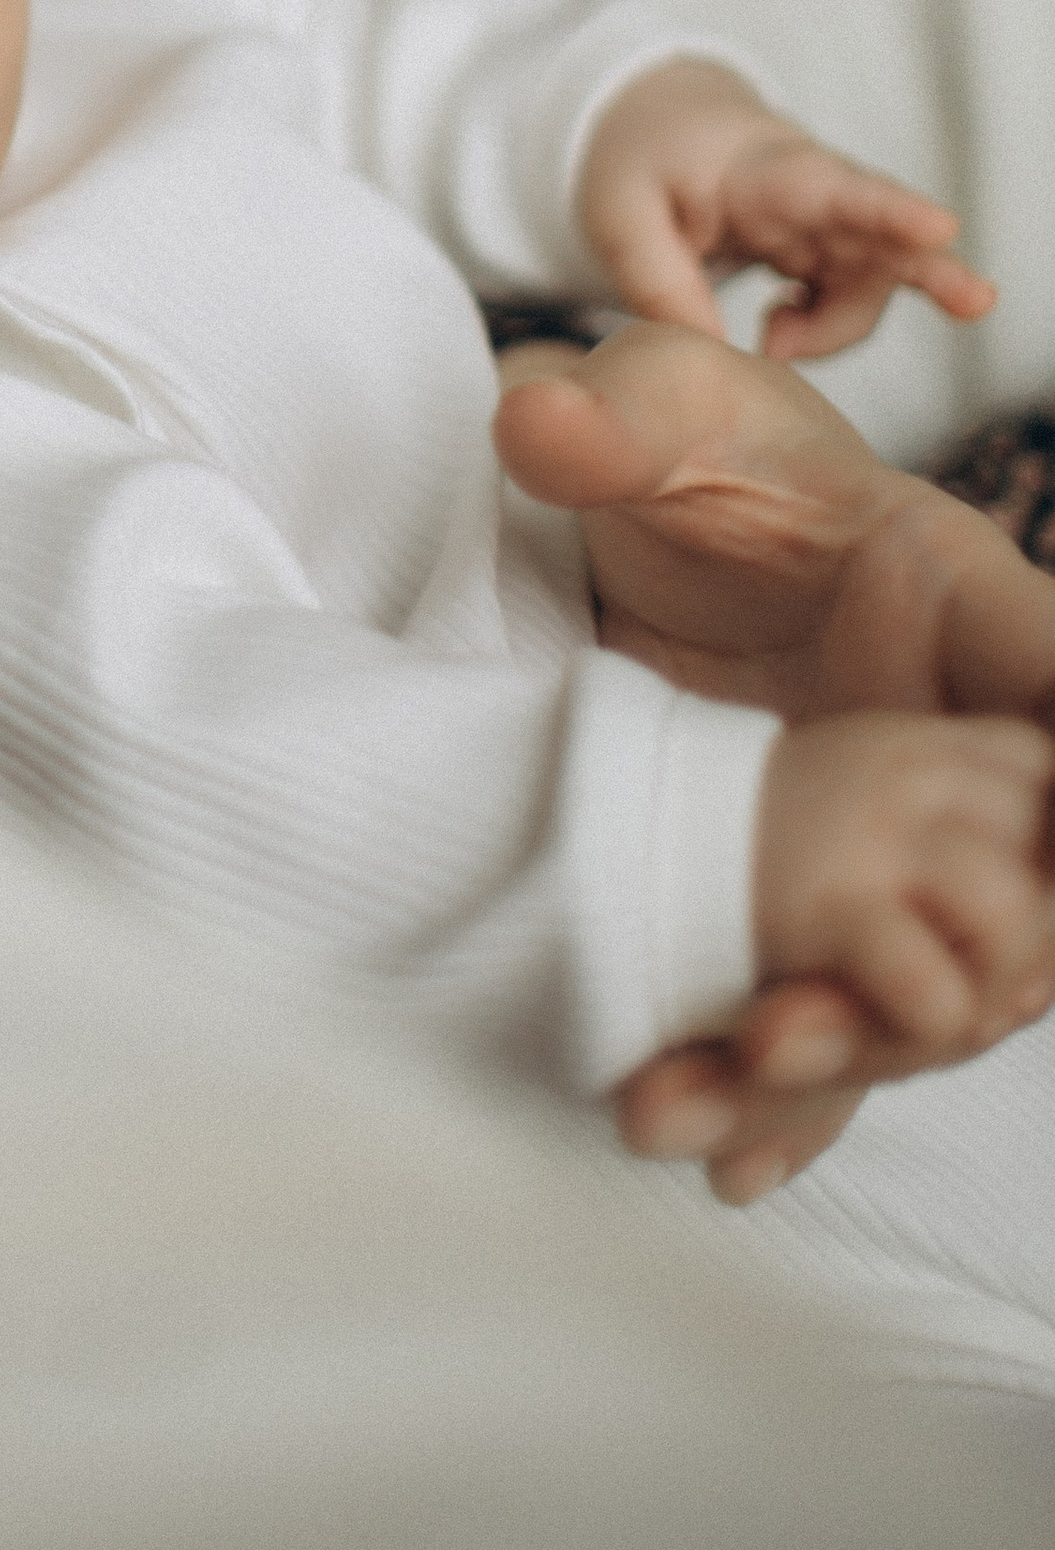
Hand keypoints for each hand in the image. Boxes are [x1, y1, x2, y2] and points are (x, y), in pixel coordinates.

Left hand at [496, 324, 1054, 1189]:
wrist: (645, 510)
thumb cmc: (692, 429)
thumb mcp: (657, 399)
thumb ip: (616, 416)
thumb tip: (545, 420)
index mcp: (958, 595)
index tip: (1044, 894)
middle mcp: (952, 727)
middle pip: (1021, 873)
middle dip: (969, 963)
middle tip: (835, 1007)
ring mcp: (894, 823)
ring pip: (931, 966)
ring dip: (860, 1038)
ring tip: (753, 1067)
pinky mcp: (817, 885)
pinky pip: (837, 996)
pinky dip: (792, 1082)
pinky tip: (729, 1150)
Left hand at [576, 58, 993, 356]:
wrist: (659, 129)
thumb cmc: (640, 161)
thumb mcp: (617, 215)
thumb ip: (658, 282)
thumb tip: (715, 358)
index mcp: (760, 170)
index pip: (832, 185)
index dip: (887, 208)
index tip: (940, 226)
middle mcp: (811, 192)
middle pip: (882, 230)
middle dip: (933, 266)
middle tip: (976, 300)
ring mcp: (827, 223)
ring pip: (869, 281)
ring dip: (838, 328)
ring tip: (769, 342)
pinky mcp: (828, 251)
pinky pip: (851, 299)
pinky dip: (824, 329)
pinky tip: (775, 333)